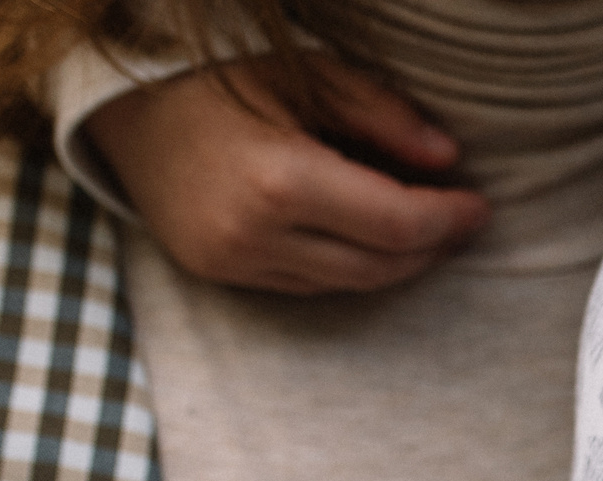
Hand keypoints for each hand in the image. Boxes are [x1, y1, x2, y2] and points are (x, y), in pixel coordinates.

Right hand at [81, 55, 489, 293]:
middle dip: (429, 248)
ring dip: (393, 262)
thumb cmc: (217, 75)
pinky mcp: (216, 275)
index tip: (480, 206)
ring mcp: (229, 263)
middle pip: (376, 266)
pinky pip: (304, 284)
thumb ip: (381, 116)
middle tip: (463, 221)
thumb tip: (448, 158)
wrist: (122, 102)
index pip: (394, 224)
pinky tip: (369, 239)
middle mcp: (252, 235)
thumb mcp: (305, 74)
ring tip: (427, 231)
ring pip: (343, 284)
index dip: (447, 219)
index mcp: (278, 180)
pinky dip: (345, 265)